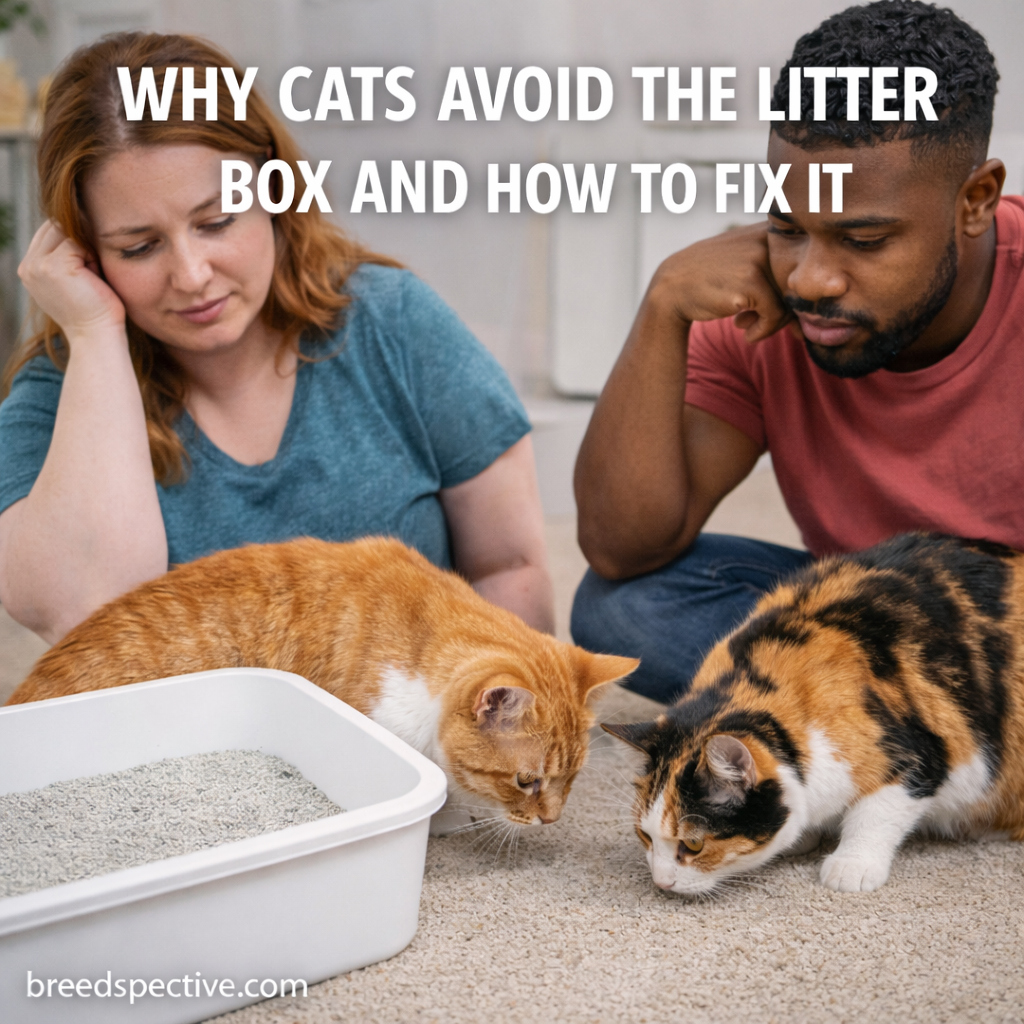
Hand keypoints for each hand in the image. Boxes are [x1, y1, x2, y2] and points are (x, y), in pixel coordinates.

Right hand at [18, 220, 125, 341]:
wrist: (98, 335)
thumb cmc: (96, 310)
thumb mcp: (74, 279)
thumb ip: (68, 255)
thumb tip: (80, 221)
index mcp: (30, 268)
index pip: (49, 232)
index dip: (73, 237)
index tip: (92, 256)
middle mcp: (28, 266)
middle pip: (55, 227)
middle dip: (79, 239)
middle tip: (95, 266)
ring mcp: (38, 265)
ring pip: (66, 232)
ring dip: (86, 247)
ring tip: (95, 273)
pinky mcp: (53, 266)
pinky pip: (76, 242)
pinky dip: (92, 256)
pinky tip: (96, 276)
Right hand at [646, 222, 791, 342]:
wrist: (671, 287)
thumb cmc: (712, 279)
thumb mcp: (745, 260)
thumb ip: (777, 267)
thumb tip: (824, 293)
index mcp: (771, 229)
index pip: (805, 265)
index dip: (794, 294)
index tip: (777, 311)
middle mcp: (769, 238)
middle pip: (801, 284)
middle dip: (786, 312)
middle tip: (762, 322)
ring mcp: (760, 257)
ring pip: (792, 301)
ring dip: (773, 323)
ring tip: (749, 325)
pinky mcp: (751, 281)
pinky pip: (775, 314)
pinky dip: (763, 330)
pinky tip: (744, 332)